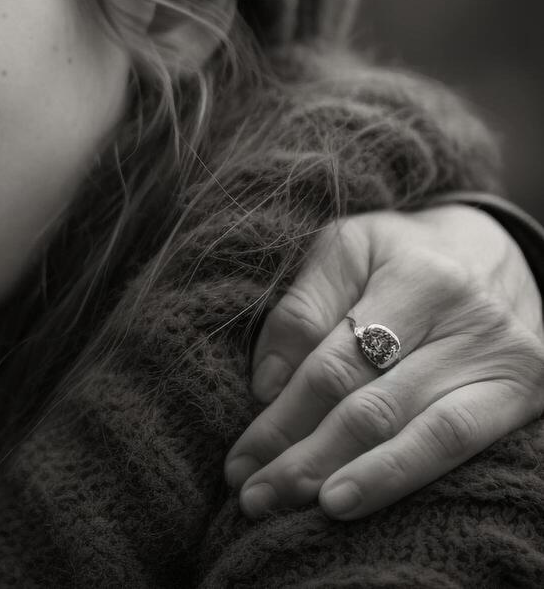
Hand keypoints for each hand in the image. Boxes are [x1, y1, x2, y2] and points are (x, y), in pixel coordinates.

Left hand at [224, 204, 543, 518]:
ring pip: (415, 434)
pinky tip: (352, 499)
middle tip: (251, 493)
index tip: (240, 455)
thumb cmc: (401, 255)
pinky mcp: (525, 393)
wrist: (494, 253)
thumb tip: (266, 384)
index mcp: (416, 277)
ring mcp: (504, 359)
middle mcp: (468, 319)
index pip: (335, 362)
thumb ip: (303, 308)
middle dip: (302, 456)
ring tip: (290, 504)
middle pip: (370, 406)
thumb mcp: (346, 251)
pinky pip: (456, 447)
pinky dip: (399, 477)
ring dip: (347, 477)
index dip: (282, 415)